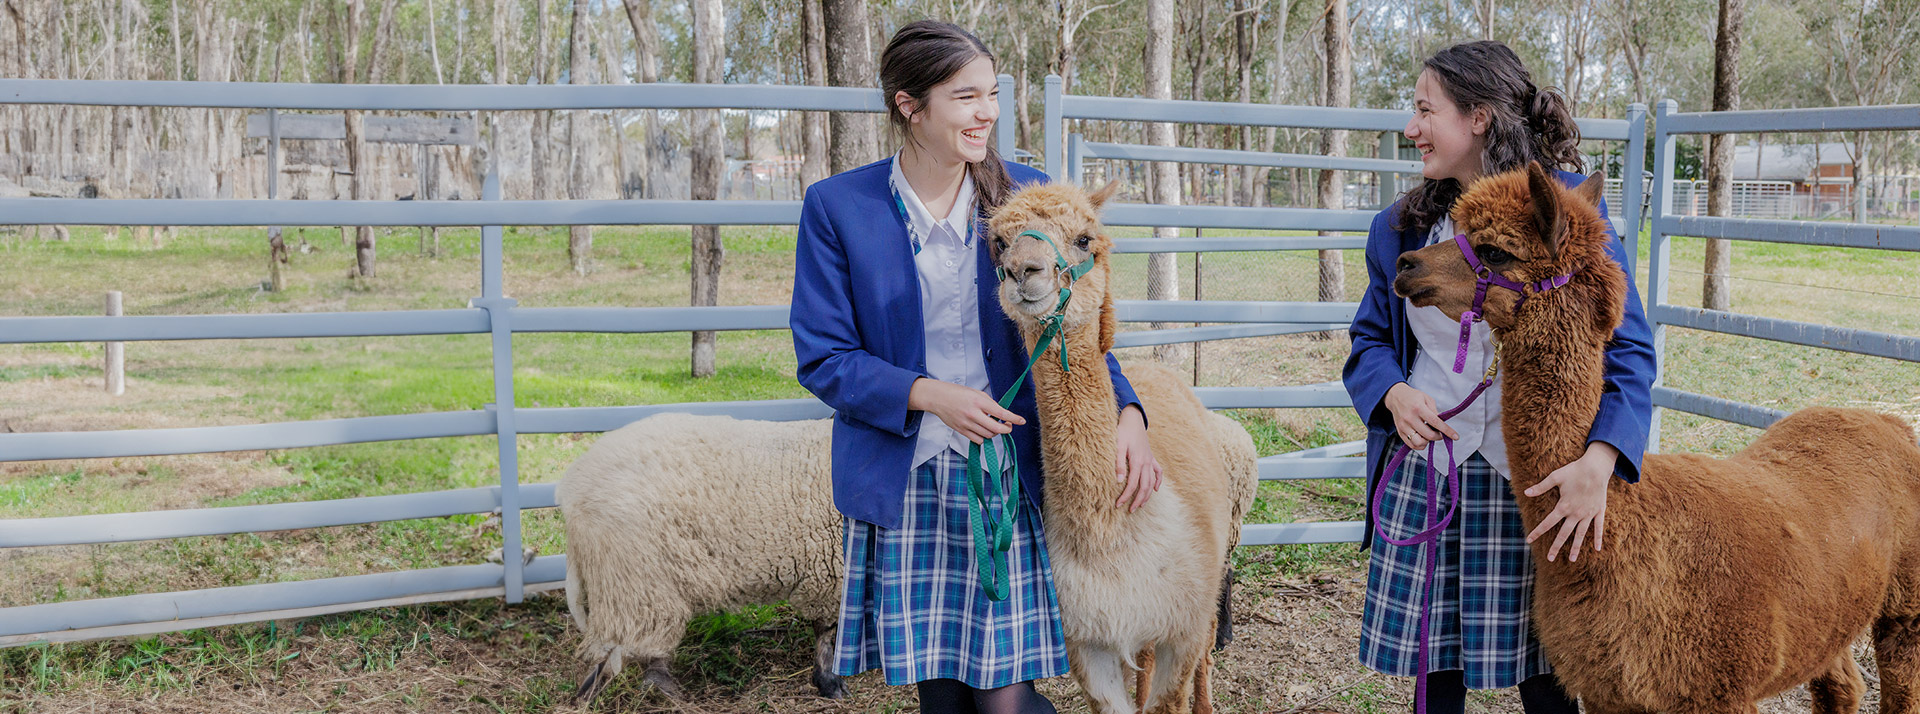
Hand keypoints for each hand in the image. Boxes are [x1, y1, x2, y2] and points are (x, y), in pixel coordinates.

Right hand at [907, 378, 1025, 443]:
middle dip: (1006, 429)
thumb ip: (989, 403)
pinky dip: (984, 437)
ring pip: (988, 436)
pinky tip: (983, 430)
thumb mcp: (976, 393)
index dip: (1013, 419)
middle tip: (1008, 426)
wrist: (937, 398)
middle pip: (996, 429)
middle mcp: (973, 414)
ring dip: (994, 433)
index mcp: (978, 401)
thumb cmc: (957, 393)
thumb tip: (1001, 414)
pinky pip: (978, 440)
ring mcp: (966, 424)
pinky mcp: (961, 430)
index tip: (1021, 421)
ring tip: (993, 425)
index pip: (1001, 413)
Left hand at [1115, 405, 1161, 512]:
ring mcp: (1150, 460)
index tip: (1118, 505)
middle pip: (1144, 487)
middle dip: (1137, 500)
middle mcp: (1146, 462)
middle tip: (1129, 510)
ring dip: (1147, 494)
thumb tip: (1118, 481)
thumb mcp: (1118, 445)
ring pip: (1151, 482)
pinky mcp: (1151, 456)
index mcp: (1137, 461)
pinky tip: (1156, 489)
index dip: (1125, 496)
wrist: (1133, 418)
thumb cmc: (1123, 431)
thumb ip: (1118, 463)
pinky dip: (1158, 481)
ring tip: (1140, 505)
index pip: (1132, 484)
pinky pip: (1158, 471)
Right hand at [1384, 383, 1459, 449]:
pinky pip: (1411, 445)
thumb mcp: (1427, 399)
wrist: (1395, 396)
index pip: (1435, 422)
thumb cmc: (1413, 397)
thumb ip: (1435, 412)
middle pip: (1428, 435)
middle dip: (1438, 436)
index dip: (1447, 431)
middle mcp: (1410, 418)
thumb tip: (1442, 424)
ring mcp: (1403, 426)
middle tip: (1439, 433)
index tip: (1455, 436)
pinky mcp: (1399, 432)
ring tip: (1428, 435)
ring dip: (1428, 442)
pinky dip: (1420, 445)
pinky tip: (1422, 438)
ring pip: (1419, 443)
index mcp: (1418, 408)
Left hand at [1523, 442, 1618, 561]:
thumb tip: (1525, 493)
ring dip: (1576, 547)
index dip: (1537, 532)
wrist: (1596, 467)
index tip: (1529, 540)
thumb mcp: (1555, 477)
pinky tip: (1597, 549)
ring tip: (1572, 560)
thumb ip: (1541, 487)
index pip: (1547, 523)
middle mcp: (1575, 513)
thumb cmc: (1574, 471)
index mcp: (1563, 506)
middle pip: (1564, 534)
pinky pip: (1598, 528)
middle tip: (1550, 558)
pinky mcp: (1599, 511)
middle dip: (1556, 546)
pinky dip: (1598, 538)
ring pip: (1581, 534)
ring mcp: (1588, 514)